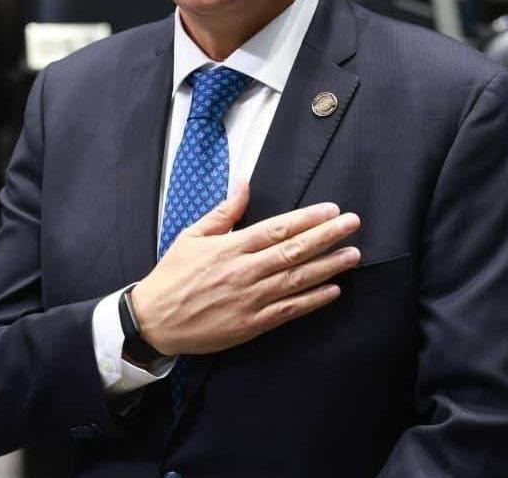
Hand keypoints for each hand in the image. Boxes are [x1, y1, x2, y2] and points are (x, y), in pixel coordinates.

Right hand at [130, 182, 360, 355]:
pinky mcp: (251, 324)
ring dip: (328, 266)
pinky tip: (333, 290)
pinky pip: (288, 310)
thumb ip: (223, 211)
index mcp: (230, 248)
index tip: (330, 209)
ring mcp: (249, 299)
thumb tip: (243, 184)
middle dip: (326, 236)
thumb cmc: (173, 275)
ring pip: (296, 280)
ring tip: (352, 254)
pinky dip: (312, 300)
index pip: (277, 229)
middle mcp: (244, 272)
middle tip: (352, 224)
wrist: (155, 320)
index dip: (307, 219)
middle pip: (293, 251)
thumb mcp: (192, 235)